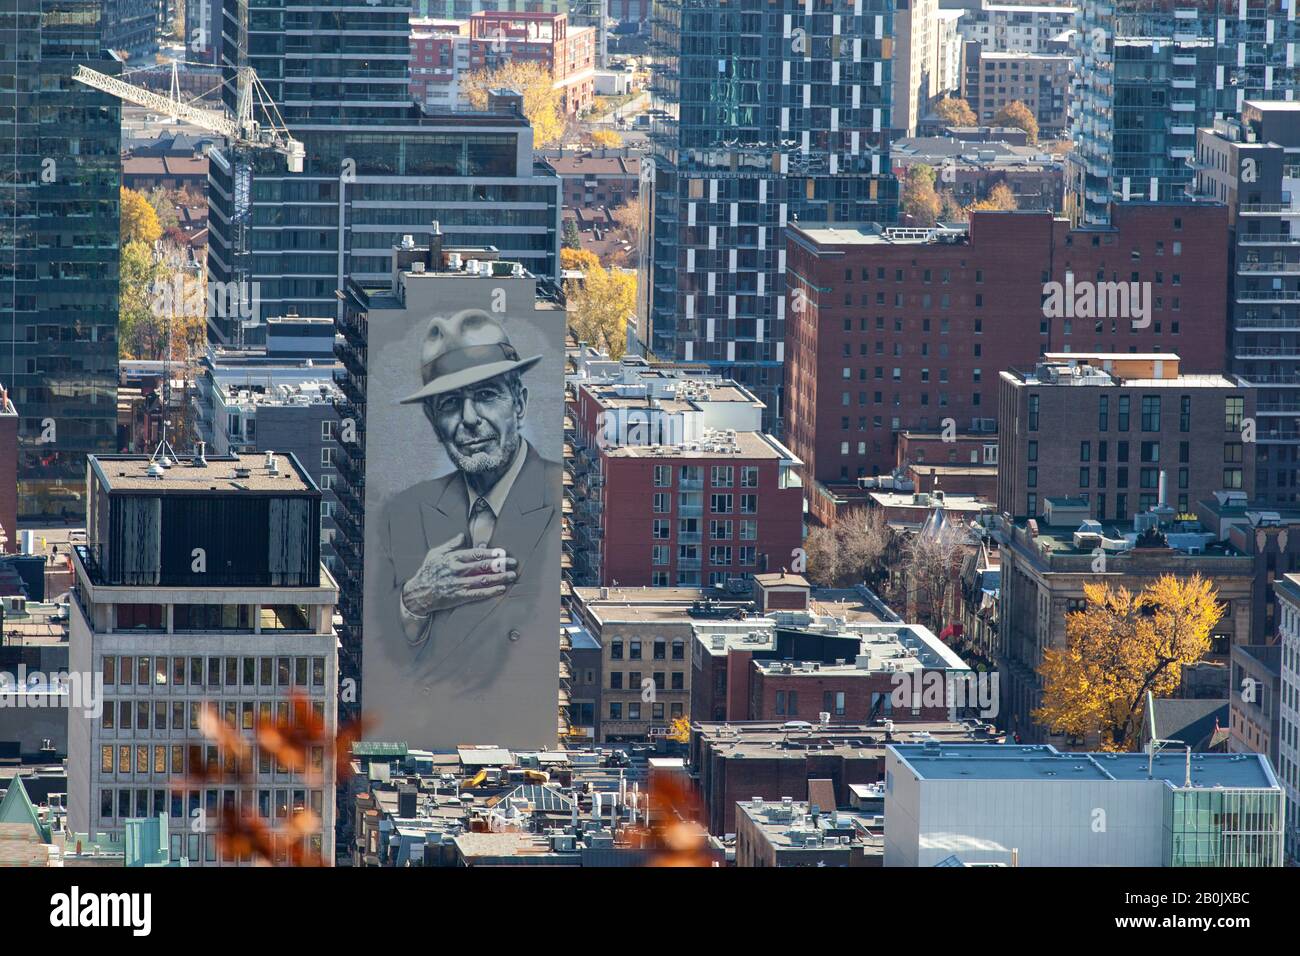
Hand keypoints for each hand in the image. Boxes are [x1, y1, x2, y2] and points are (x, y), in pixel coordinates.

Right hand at [401, 534, 516, 617]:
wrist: (417, 594)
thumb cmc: (427, 572)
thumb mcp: (435, 553)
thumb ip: (450, 544)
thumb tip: (462, 535)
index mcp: (453, 558)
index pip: (476, 553)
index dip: (492, 553)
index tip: (504, 552)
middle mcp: (457, 570)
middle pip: (483, 566)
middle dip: (500, 564)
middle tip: (513, 563)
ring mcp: (458, 584)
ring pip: (483, 579)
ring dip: (499, 577)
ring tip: (512, 575)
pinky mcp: (459, 597)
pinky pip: (478, 594)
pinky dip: (491, 592)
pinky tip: (501, 589)